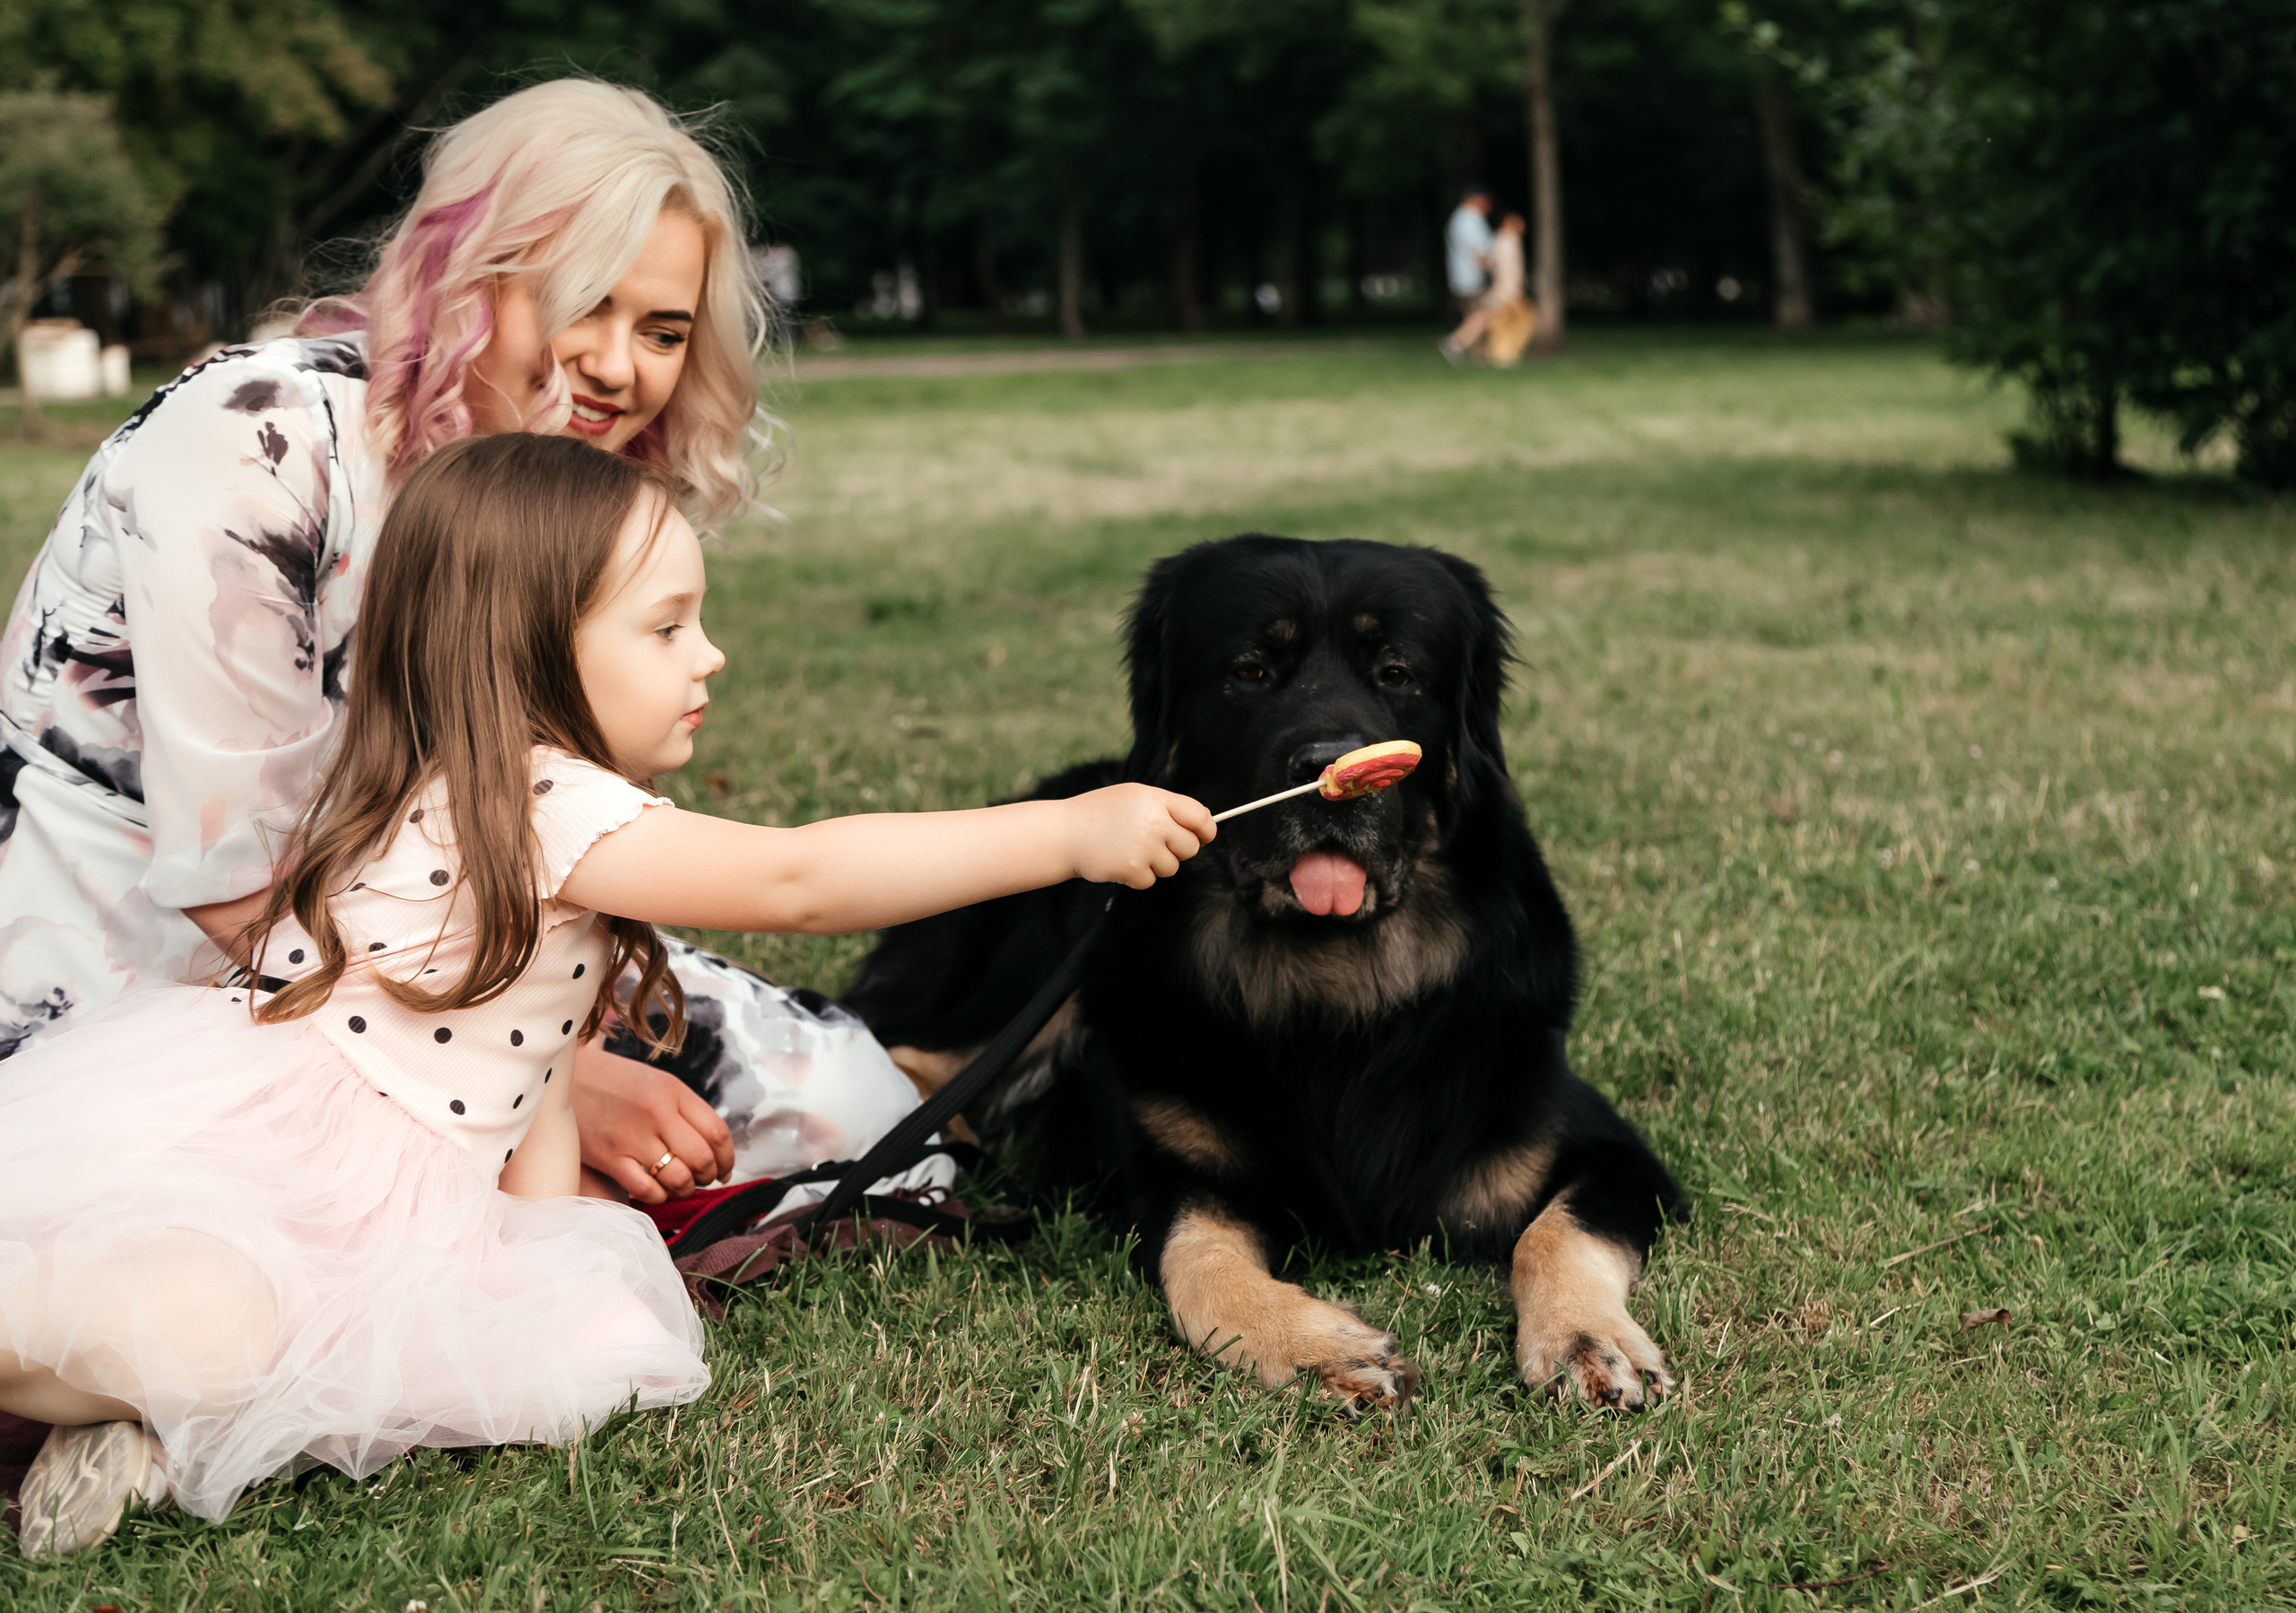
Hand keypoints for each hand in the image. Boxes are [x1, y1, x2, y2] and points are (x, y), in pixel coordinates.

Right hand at [570, 1038, 736, 1204]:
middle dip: (708, 1176)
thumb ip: (683, 1109)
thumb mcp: (654, 1082)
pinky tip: (654, 1190)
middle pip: (702, 1158)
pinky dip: (657, 1196)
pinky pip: (647, 1190)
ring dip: (684, 1188)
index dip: (727, 1157)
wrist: (559, 1078)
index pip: (717, 1132)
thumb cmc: (611, 1082)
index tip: (725, 1169)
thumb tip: (711, 1146)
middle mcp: (657, 1113)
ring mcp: (632, 1137)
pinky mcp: (609, 1157)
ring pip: (677, 1178)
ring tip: (679, 1185)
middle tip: (703, 1179)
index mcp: (673, 1091)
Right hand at [1065, 784, 1212, 888]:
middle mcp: (1155, 823)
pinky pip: (1150, 880)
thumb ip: (1168, 806)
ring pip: (1172, 867)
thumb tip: (1206, 821)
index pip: (1199, 816)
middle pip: (1190, 847)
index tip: (1204, 835)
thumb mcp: (1134, 796)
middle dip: (1178, 849)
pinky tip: (1119, 861)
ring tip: (1130, 849)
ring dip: (1156, 863)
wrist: (1064, 833)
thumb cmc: (1100, 813)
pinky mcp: (1133, 870)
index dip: (1207, 829)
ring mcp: (1144, 848)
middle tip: (1155, 843)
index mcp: (1156, 800)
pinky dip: (1137, 876)